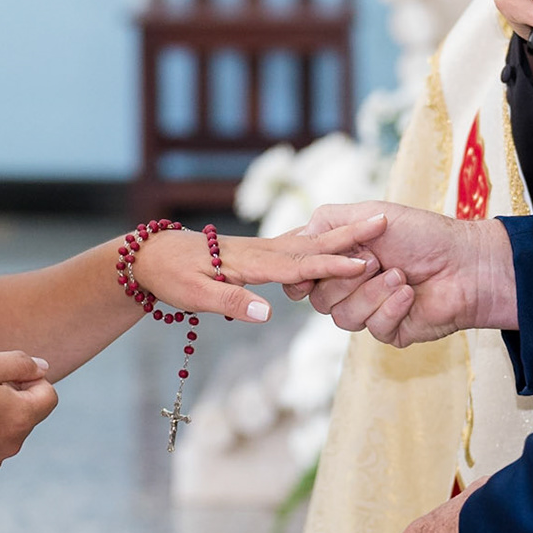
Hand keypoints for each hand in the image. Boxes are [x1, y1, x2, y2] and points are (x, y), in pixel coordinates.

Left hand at [129, 216, 384, 322]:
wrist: (150, 256)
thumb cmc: (170, 278)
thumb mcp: (195, 296)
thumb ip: (231, 303)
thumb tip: (268, 314)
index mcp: (249, 263)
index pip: (299, 265)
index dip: (332, 265)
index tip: (365, 262)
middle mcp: (259, 251)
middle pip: (312, 243)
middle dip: (348, 234)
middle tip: (382, 218)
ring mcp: (257, 249)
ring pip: (305, 241)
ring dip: (338, 233)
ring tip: (370, 223)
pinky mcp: (253, 251)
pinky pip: (293, 244)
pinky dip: (317, 238)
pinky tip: (327, 237)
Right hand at [283, 204, 516, 345]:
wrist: (466, 263)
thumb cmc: (423, 234)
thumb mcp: (372, 214)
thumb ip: (328, 223)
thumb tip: (296, 240)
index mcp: (344, 259)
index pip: (305, 275)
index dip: (304, 277)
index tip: (310, 271)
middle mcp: (353, 286)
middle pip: (319, 300)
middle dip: (346, 279)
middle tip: (374, 260)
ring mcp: (371, 310)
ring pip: (343, 317)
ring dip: (372, 293)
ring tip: (400, 275)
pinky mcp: (390, 330)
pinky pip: (373, 328)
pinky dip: (392, 307)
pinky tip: (410, 293)